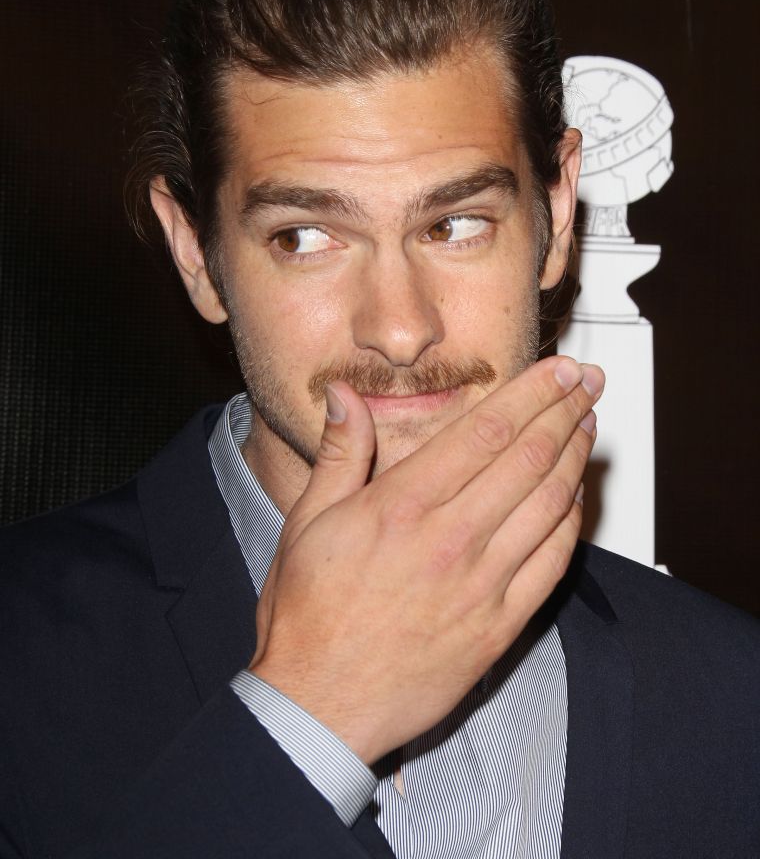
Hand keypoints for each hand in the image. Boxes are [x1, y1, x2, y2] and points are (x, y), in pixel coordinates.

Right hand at [250, 356, 603, 764]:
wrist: (320, 707)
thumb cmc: (309, 618)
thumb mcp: (306, 523)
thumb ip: (338, 453)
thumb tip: (346, 395)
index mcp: (402, 506)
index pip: (485, 430)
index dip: (530, 393)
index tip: (556, 370)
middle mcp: (449, 539)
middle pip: (528, 457)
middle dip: (565, 410)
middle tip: (587, 382)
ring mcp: (481, 584)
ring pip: (548, 503)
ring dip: (576, 456)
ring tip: (588, 424)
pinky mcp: (499, 626)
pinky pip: (552, 563)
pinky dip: (571, 521)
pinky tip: (576, 496)